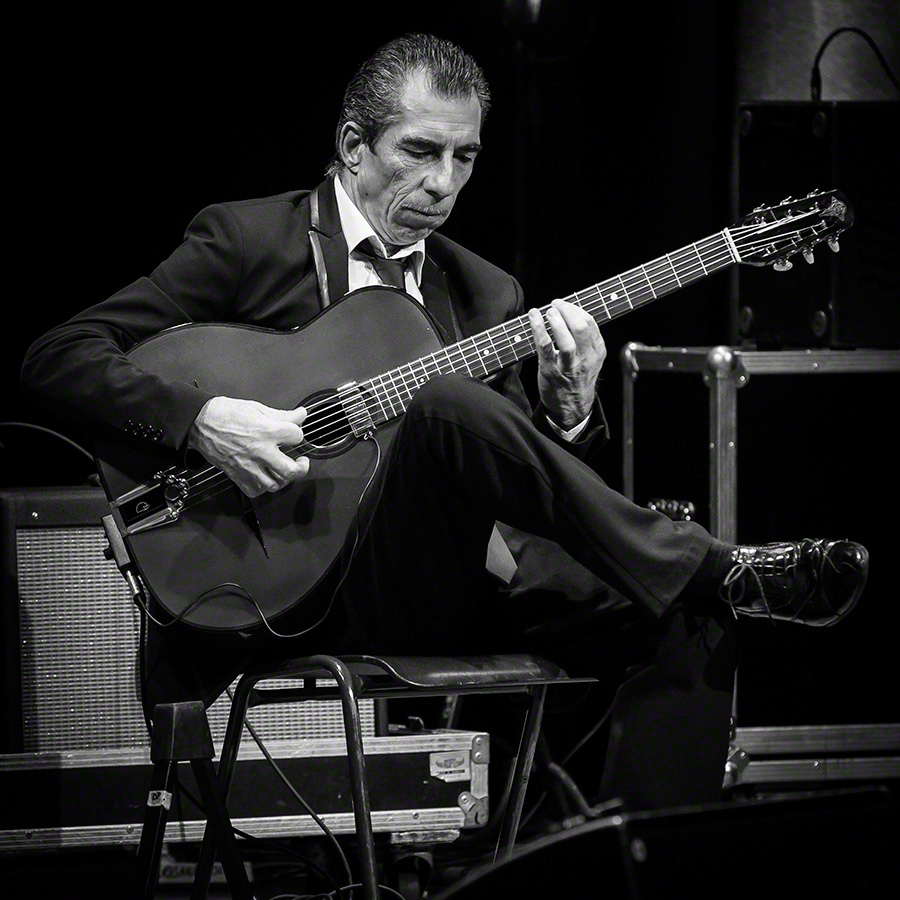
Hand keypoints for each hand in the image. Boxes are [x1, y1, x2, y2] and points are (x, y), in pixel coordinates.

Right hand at [188, 396, 309, 497]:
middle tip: (301, 462)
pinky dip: (263, 487)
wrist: (200, 422)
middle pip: (290, 470)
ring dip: (282, 478)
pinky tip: (265, 476)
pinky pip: (256, 490)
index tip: (293, 434)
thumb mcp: (257, 408)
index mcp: (266, 431)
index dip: (297, 434)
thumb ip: (283, 415)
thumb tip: (301, 414)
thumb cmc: (226, 414)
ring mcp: (248, 466)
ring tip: (283, 469)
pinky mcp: (237, 475)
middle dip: (301, 467)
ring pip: (274, 484)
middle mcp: (259, 451)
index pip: (297, 437)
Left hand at [529, 299, 605, 428]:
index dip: (575, 309)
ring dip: (556, 321)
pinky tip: (534, 318)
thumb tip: (569, 311)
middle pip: (581, 327)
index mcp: (597, 351)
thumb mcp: (590, 358)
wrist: (572, 406)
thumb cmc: (577, 377)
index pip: (590, 322)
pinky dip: (538, 329)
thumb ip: (585, 338)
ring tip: (548, 312)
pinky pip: (545, 347)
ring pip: (566, 339)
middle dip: (567, 310)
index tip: (564, 304)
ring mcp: (569, 366)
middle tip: (555, 304)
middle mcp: (586, 358)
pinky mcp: (552, 371)